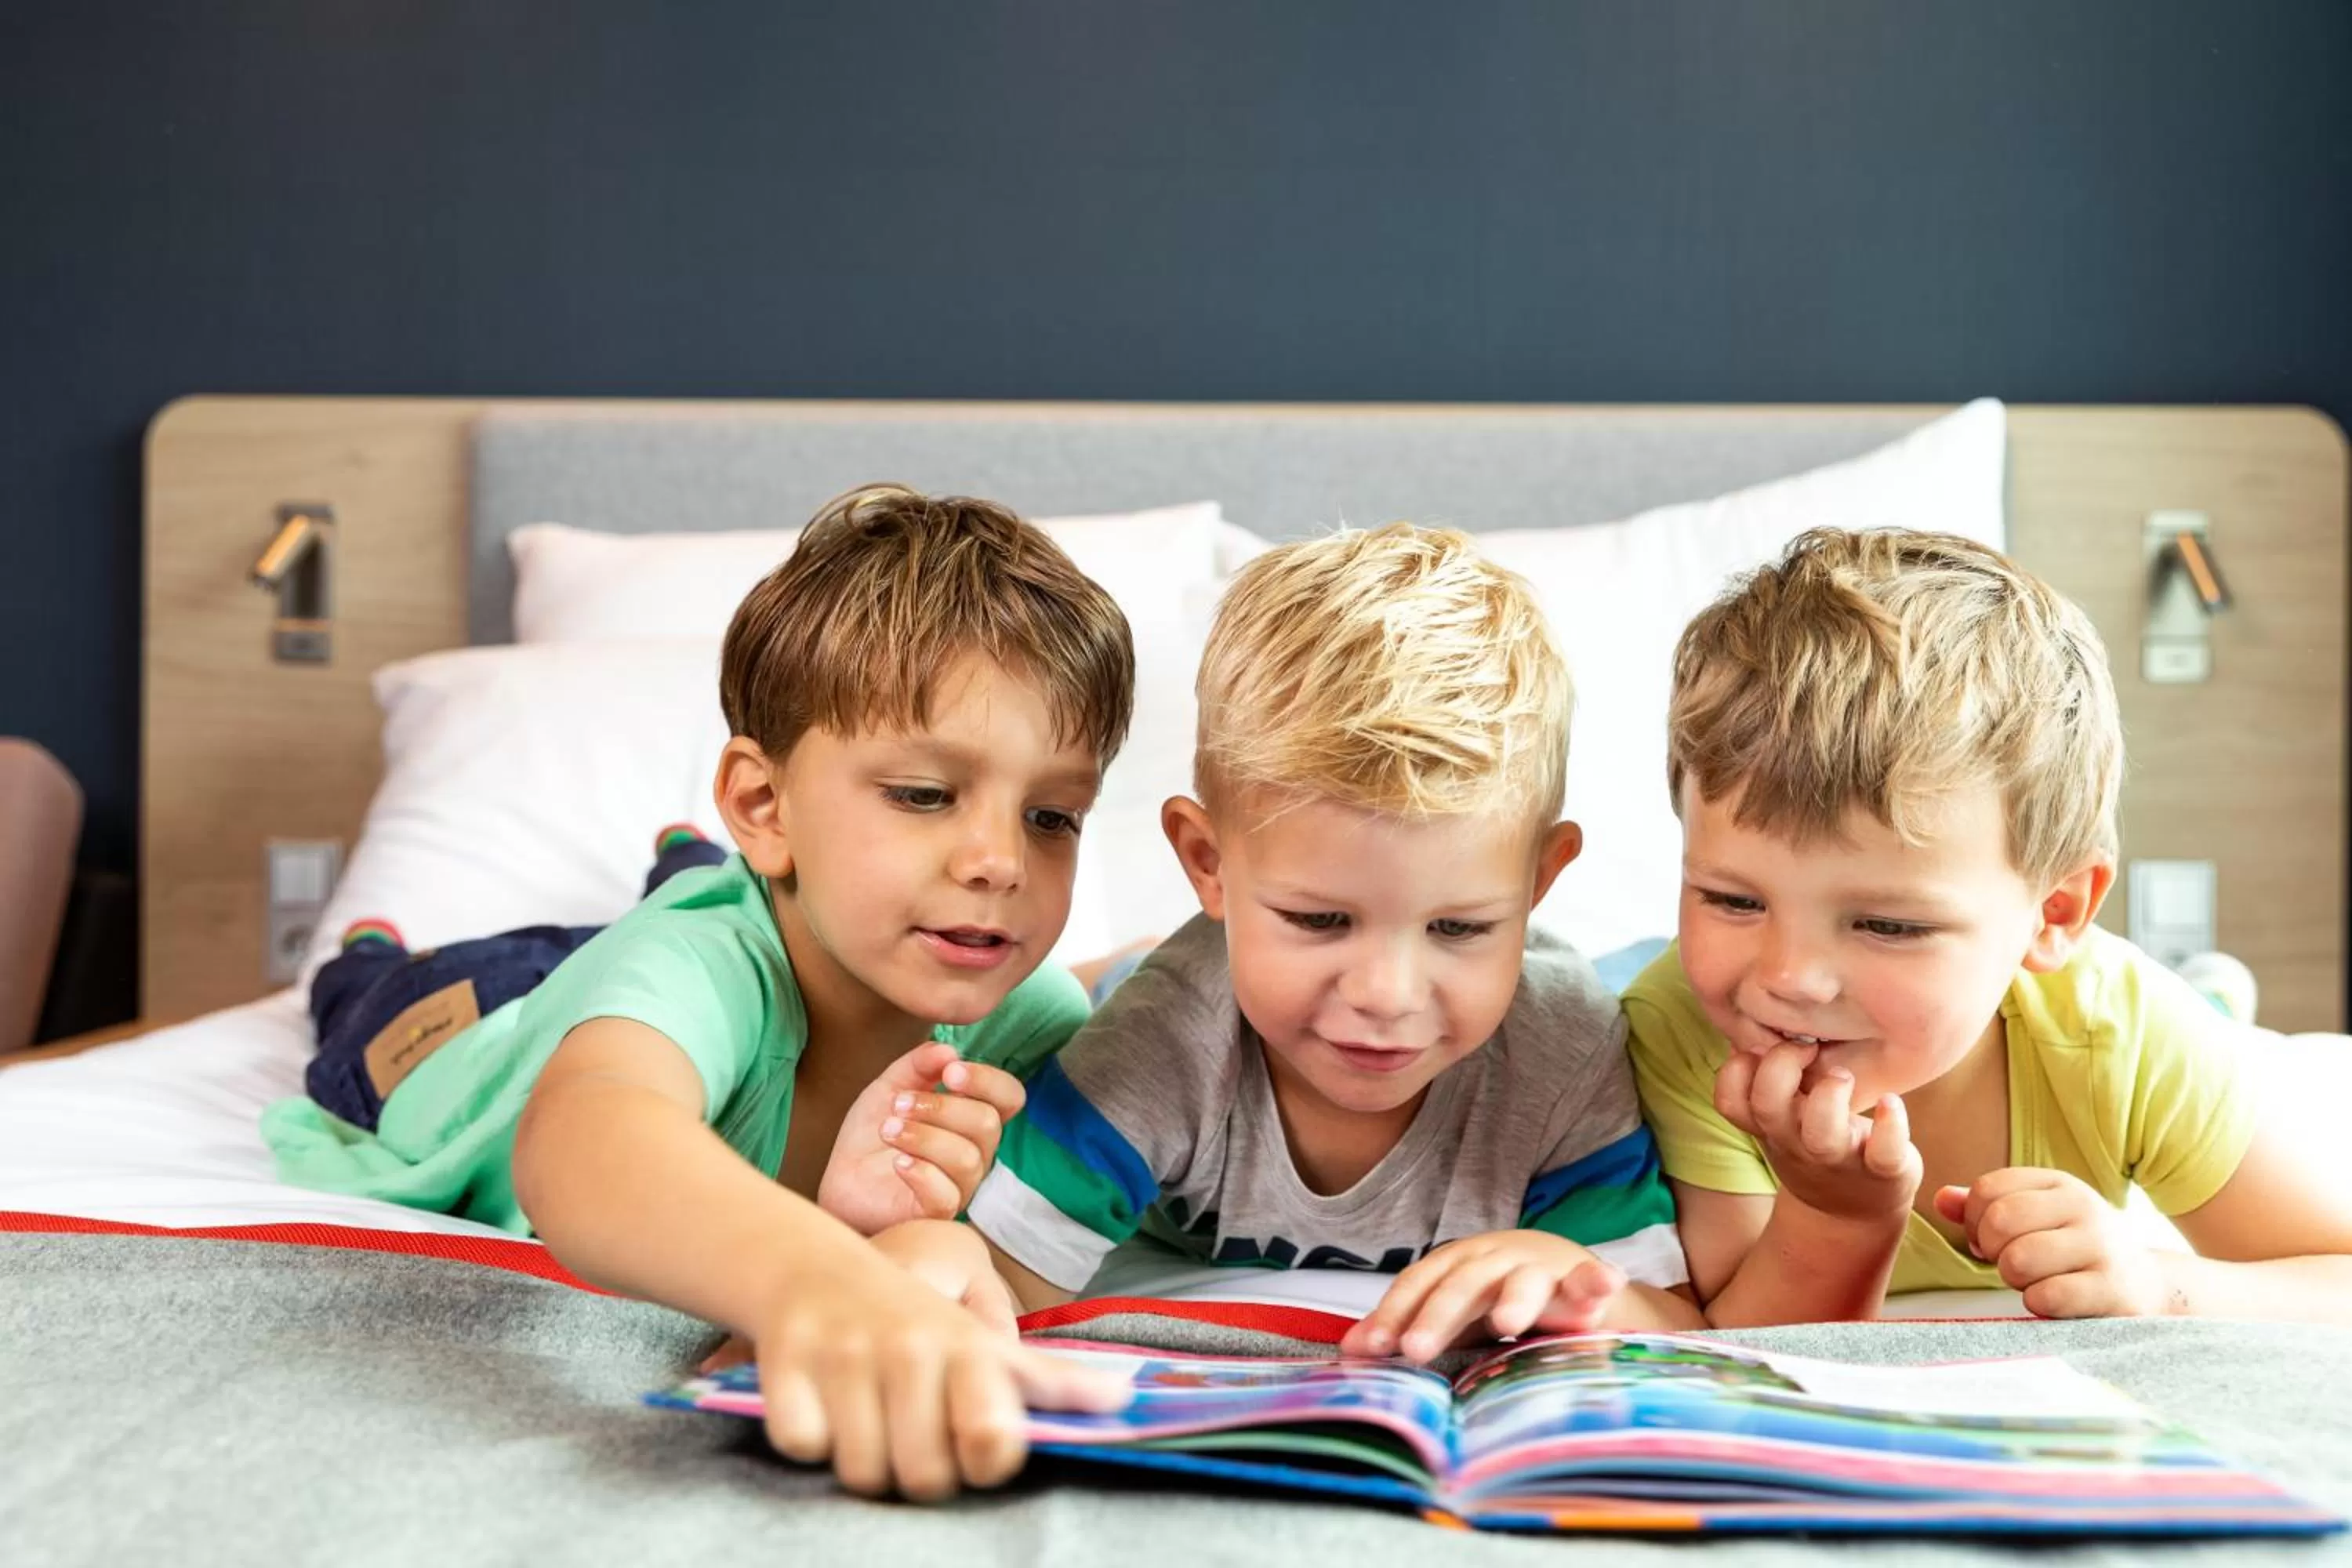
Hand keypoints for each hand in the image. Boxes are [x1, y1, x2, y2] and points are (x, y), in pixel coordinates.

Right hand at [731, 1221, 1130, 1498]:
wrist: (813, 1265)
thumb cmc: (913, 1319)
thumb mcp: (985, 1338)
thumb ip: (1051, 1379)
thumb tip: (1121, 1400)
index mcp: (967, 1348)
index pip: (994, 1437)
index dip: (985, 1458)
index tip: (972, 1445)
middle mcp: (910, 1348)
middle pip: (924, 1477)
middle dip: (916, 1471)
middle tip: (908, 1431)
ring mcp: (846, 1353)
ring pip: (861, 1472)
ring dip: (862, 1458)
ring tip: (868, 1415)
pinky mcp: (785, 1363)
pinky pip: (801, 1445)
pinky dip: (806, 1434)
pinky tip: (818, 1400)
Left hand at [818, 1040, 1026, 1233]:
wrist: (842, 1178)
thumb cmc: (876, 1133)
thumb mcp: (892, 1086)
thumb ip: (919, 1064)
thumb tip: (948, 1050)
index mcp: (973, 1116)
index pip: (1010, 1097)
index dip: (988, 1081)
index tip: (950, 1072)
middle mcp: (977, 1151)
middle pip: (987, 1124)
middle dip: (941, 1107)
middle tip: (898, 1104)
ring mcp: (961, 1184)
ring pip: (967, 1158)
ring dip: (923, 1136)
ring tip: (888, 1130)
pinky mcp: (937, 1212)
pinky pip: (947, 1196)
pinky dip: (921, 1172)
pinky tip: (897, 1162)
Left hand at [1338, 1231, 1624, 1362]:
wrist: (1566, 1278)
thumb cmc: (1495, 1297)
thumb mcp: (1450, 1311)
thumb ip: (1404, 1326)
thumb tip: (1349, 1351)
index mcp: (1457, 1263)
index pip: (1419, 1284)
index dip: (1394, 1313)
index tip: (1371, 1349)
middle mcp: (1495, 1259)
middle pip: (1463, 1285)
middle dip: (1439, 1316)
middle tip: (1415, 1350)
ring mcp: (1540, 1267)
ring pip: (1524, 1281)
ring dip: (1515, 1299)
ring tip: (1506, 1325)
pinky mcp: (1582, 1281)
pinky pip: (1591, 1279)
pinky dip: (1597, 1281)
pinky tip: (1606, 1284)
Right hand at [1716, 1042, 1919, 1224]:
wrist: (1850, 1212)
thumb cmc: (1813, 1145)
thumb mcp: (1782, 1119)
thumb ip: (1769, 1080)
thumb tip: (1760, 1017)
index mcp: (1771, 1127)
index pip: (1730, 1101)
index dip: (1736, 1069)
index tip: (1764, 1047)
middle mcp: (1798, 1142)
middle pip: (1768, 1106)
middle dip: (1781, 1065)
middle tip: (1809, 1047)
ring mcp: (1839, 1158)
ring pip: (1820, 1133)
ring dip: (1829, 1096)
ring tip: (1843, 1075)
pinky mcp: (1882, 1170)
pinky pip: (1885, 1152)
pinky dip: (1891, 1125)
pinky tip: (1892, 1102)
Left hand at [1936, 1169, 2175, 1318]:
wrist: (2146, 1286)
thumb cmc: (2074, 1250)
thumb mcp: (2035, 1218)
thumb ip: (1985, 1208)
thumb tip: (1942, 1200)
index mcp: (2057, 1183)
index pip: (1987, 1190)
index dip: (1975, 1222)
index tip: (1992, 1241)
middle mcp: (2082, 1207)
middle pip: (1999, 1222)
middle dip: (1993, 1252)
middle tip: (2013, 1264)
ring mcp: (2100, 1246)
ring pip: (2018, 1259)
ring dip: (2015, 1280)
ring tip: (2036, 1281)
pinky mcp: (2111, 1289)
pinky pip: (2045, 1296)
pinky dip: (2037, 1304)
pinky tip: (2054, 1301)